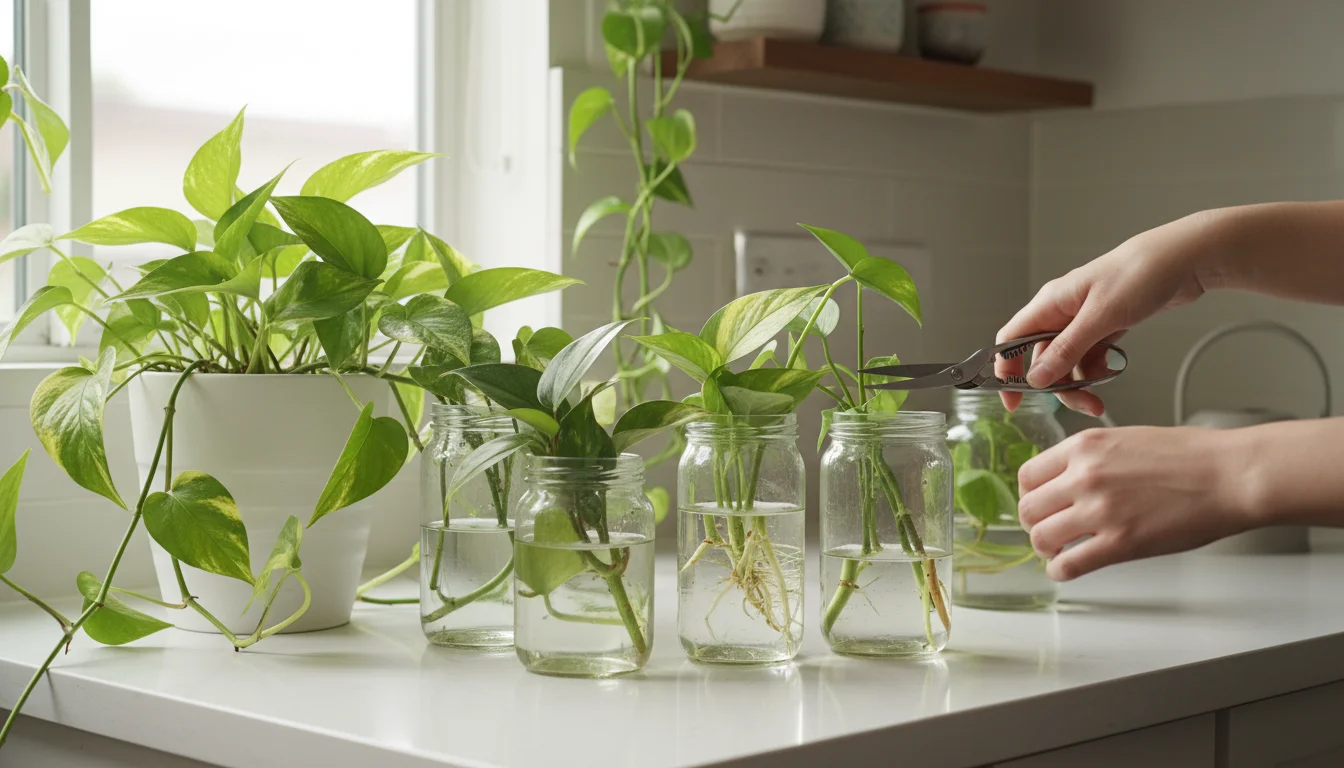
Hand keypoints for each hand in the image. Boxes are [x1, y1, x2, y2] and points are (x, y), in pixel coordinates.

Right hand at [995, 213, 1220, 413]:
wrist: (1183, 260)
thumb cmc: (1140, 274)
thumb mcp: (1101, 317)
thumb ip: (1067, 350)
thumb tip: (1036, 377)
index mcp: (1050, 303)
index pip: (1011, 341)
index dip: (1006, 371)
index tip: (1013, 401)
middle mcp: (1062, 312)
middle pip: (1042, 358)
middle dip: (1057, 385)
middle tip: (1081, 403)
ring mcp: (1083, 319)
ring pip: (1068, 361)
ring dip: (1081, 382)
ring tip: (1100, 397)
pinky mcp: (1105, 325)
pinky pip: (1090, 356)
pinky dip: (1098, 370)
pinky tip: (1113, 371)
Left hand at [1017, 426, 1254, 580]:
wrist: (1230, 475)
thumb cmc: (1191, 457)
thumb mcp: (1125, 439)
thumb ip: (1090, 459)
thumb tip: (1065, 480)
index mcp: (1085, 447)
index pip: (1028, 474)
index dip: (1030, 494)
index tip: (1038, 503)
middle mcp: (1085, 476)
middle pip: (1028, 508)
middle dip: (1034, 523)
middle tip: (1047, 530)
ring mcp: (1100, 510)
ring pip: (1041, 538)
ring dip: (1045, 549)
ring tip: (1058, 551)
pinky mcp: (1120, 543)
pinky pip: (1069, 565)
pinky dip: (1060, 571)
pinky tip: (1067, 569)